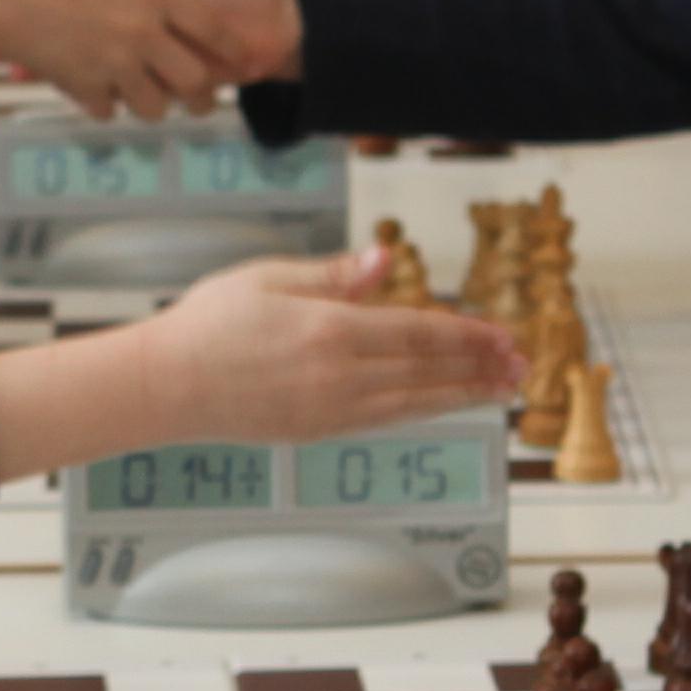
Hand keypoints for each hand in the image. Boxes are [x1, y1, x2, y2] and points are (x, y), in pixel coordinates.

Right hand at [0, 0, 232, 120]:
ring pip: (154, 107)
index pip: (211, 28)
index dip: (231, 48)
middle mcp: (143, 32)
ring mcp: (115, 64)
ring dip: (149, 105)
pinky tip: (93, 93)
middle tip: (199, 103)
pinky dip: (105, 106)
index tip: (244, 60)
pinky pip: (109, 112)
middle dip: (200, 97)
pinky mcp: (86, 89)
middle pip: (193, 81)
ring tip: (140, 98)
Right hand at [134, 246, 523, 438]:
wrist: (165, 387)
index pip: (419, 331)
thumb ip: (332, 275)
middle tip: (525, 366)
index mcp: (329, 330)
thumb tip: (383, 260)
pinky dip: (424, 409)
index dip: (468, 334)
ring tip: (503, 390)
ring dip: (463, 394)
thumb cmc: (208, 323)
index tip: (505, 335)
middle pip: (427, 371)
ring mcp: (330, 409)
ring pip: (415, 402)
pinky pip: (387, 418)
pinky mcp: (319, 429)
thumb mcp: (268, 278)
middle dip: (480, 367)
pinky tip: (444, 401)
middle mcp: (338, 376)